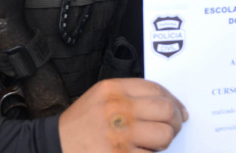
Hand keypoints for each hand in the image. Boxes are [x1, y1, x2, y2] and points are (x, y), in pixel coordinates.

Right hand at [58, 78, 186, 151]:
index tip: (179, 110)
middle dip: (176, 121)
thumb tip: (168, 104)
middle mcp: (117, 109)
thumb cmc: (81, 124)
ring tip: (155, 143)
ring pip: (164, 135)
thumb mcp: (100, 97)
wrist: (56, 145)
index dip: (173, 100)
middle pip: (165, 110)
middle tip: (173, 127)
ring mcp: (119, 136)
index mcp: (112, 90)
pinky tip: (142, 152)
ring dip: (165, 140)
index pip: (155, 89)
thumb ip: (129, 94)